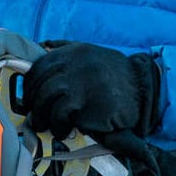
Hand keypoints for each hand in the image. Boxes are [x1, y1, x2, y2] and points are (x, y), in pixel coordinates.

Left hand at [20, 41, 160, 139]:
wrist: (145, 90)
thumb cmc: (115, 77)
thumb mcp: (93, 54)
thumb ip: (67, 49)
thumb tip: (41, 45)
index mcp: (74, 52)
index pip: (39, 67)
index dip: (30, 86)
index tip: (29, 99)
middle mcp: (76, 64)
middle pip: (41, 86)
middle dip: (36, 106)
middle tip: (38, 119)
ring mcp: (82, 83)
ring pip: (48, 101)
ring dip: (45, 118)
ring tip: (50, 127)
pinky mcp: (88, 104)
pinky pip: (62, 115)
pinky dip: (59, 125)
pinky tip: (64, 130)